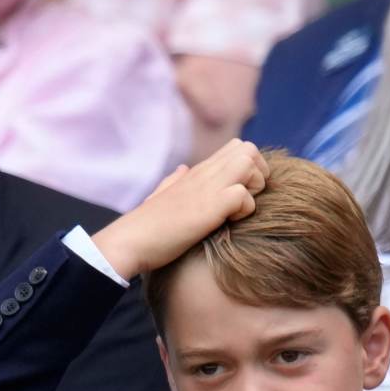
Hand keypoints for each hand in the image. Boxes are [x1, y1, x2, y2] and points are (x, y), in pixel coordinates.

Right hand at [91, 139, 269, 278]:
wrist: (129, 242)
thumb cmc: (147, 227)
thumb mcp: (163, 197)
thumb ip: (176, 182)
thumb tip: (182, 169)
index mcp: (197, 173)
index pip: (237, 148)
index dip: (251, 168)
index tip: (244, 192)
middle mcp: (204, 174)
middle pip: (249, 148)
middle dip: (260, 173)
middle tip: (249, 200)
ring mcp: (207, 188)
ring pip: (249, 163)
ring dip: (255, 188)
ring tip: (239, 210)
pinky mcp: (209, 208)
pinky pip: (242, 195)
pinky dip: (244, 210)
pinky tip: (228, 223)